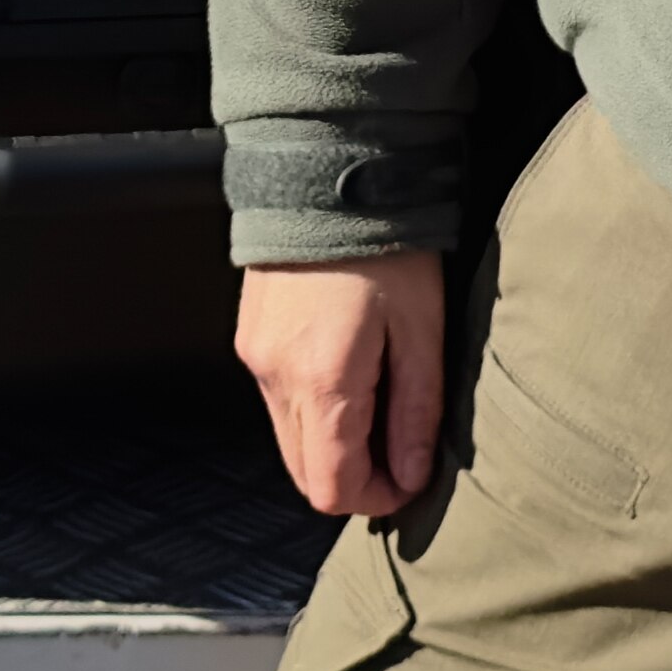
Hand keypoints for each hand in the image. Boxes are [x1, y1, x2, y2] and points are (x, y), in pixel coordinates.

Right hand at [239, 251, 449, 515]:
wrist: (327, 171)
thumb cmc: (385, 242)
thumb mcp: (422, 327)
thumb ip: (416, 410)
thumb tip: (412, 476)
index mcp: (322, 380)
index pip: (333, 487)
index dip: (376, 499)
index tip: (411, 480)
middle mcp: (275, 376)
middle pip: (303, 473)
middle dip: (352, 476)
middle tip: (399, 449)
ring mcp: (255, 356)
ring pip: (288, 438)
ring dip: (331, 442)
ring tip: (378, 400)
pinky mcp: (249, 336)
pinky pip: (276, 399)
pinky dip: (310, 407)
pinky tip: (347, 370)